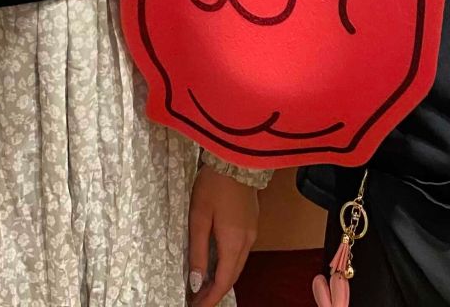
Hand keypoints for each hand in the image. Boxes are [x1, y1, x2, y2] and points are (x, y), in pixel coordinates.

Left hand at [187, 167, 258, 306]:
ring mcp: (252, 231)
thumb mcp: (199, 217)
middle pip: (233, 276)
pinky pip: (241, 251)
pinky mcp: (252, 222)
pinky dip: (229, 263)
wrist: (237, 157)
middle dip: (216, 291)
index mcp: (233, 242)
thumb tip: (197, 281)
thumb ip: (198, 251)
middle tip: (198, 299)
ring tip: (204, 284)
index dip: (211, 298)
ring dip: (223, 277)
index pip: (224, 282)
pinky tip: (217, 261)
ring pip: (238, 264)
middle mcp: (247, 241)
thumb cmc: (214, 185)